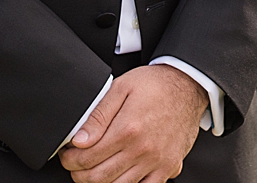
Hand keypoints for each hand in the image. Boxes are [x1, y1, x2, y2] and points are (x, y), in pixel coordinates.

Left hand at [59, 64, 206, 182]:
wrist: (189, 86)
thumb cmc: (156, 84)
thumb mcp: (121, 88)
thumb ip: (98, 115)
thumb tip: (79, 140)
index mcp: (128, 129)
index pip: (88, 157)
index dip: (70, 160)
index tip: (67, 155)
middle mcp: (142, 150)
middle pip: (99, 177)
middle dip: (79, 174)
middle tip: (75, 165)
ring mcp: (157, 162)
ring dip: (100, 182)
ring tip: (93, 170)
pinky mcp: (169, 167)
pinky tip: (119, 175)